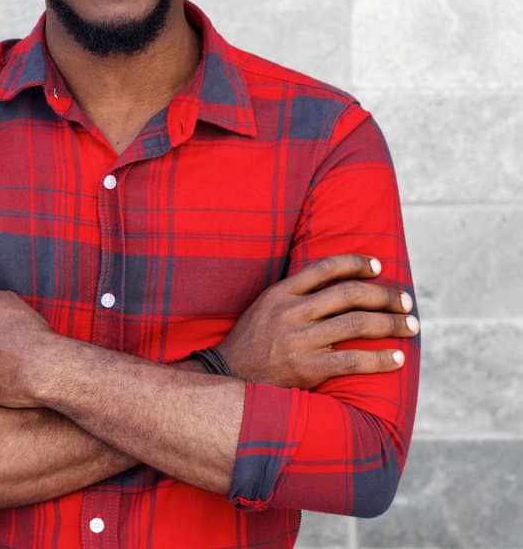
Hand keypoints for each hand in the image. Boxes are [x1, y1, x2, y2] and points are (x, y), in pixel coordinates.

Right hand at [215, 254, 418, 388]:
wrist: (228, 376)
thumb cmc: (253, 341)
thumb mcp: (265, 306)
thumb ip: (296, 294)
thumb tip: (338, 285)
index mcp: (281, 292)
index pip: (325, 268)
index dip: (356, 262)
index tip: (379, 266)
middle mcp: (291, 312)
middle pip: (348, 294)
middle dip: (384, 295)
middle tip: (406, 300)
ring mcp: (299, 340)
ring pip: (356, 324)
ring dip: (391, 323)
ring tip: (412, 325)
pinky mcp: (307, 369)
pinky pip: (352, 361)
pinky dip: (379, 359)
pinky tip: (397, 358)